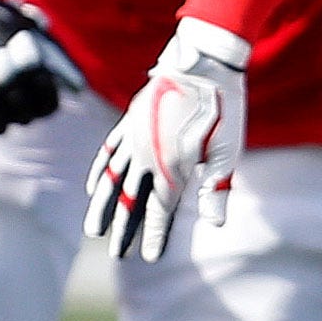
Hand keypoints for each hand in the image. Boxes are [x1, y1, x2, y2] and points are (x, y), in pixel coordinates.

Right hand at [85, 19, 250, 261]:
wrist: (203, 63)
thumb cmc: (223, 110)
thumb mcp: (228, 151)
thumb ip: (216, 188)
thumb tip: (214, 224)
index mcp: (172, 167)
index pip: (159, 210)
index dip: (153, 234)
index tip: (147, 256)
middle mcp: (147, 157)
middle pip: (132, 200)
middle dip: (125, 229)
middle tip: (117, 254)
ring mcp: (135, 138)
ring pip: (113, 179)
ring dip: (104, 206)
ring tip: (93, 229)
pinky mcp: (131, 121)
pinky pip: (109, 151)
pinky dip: (101, 170)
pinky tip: (95, 187)